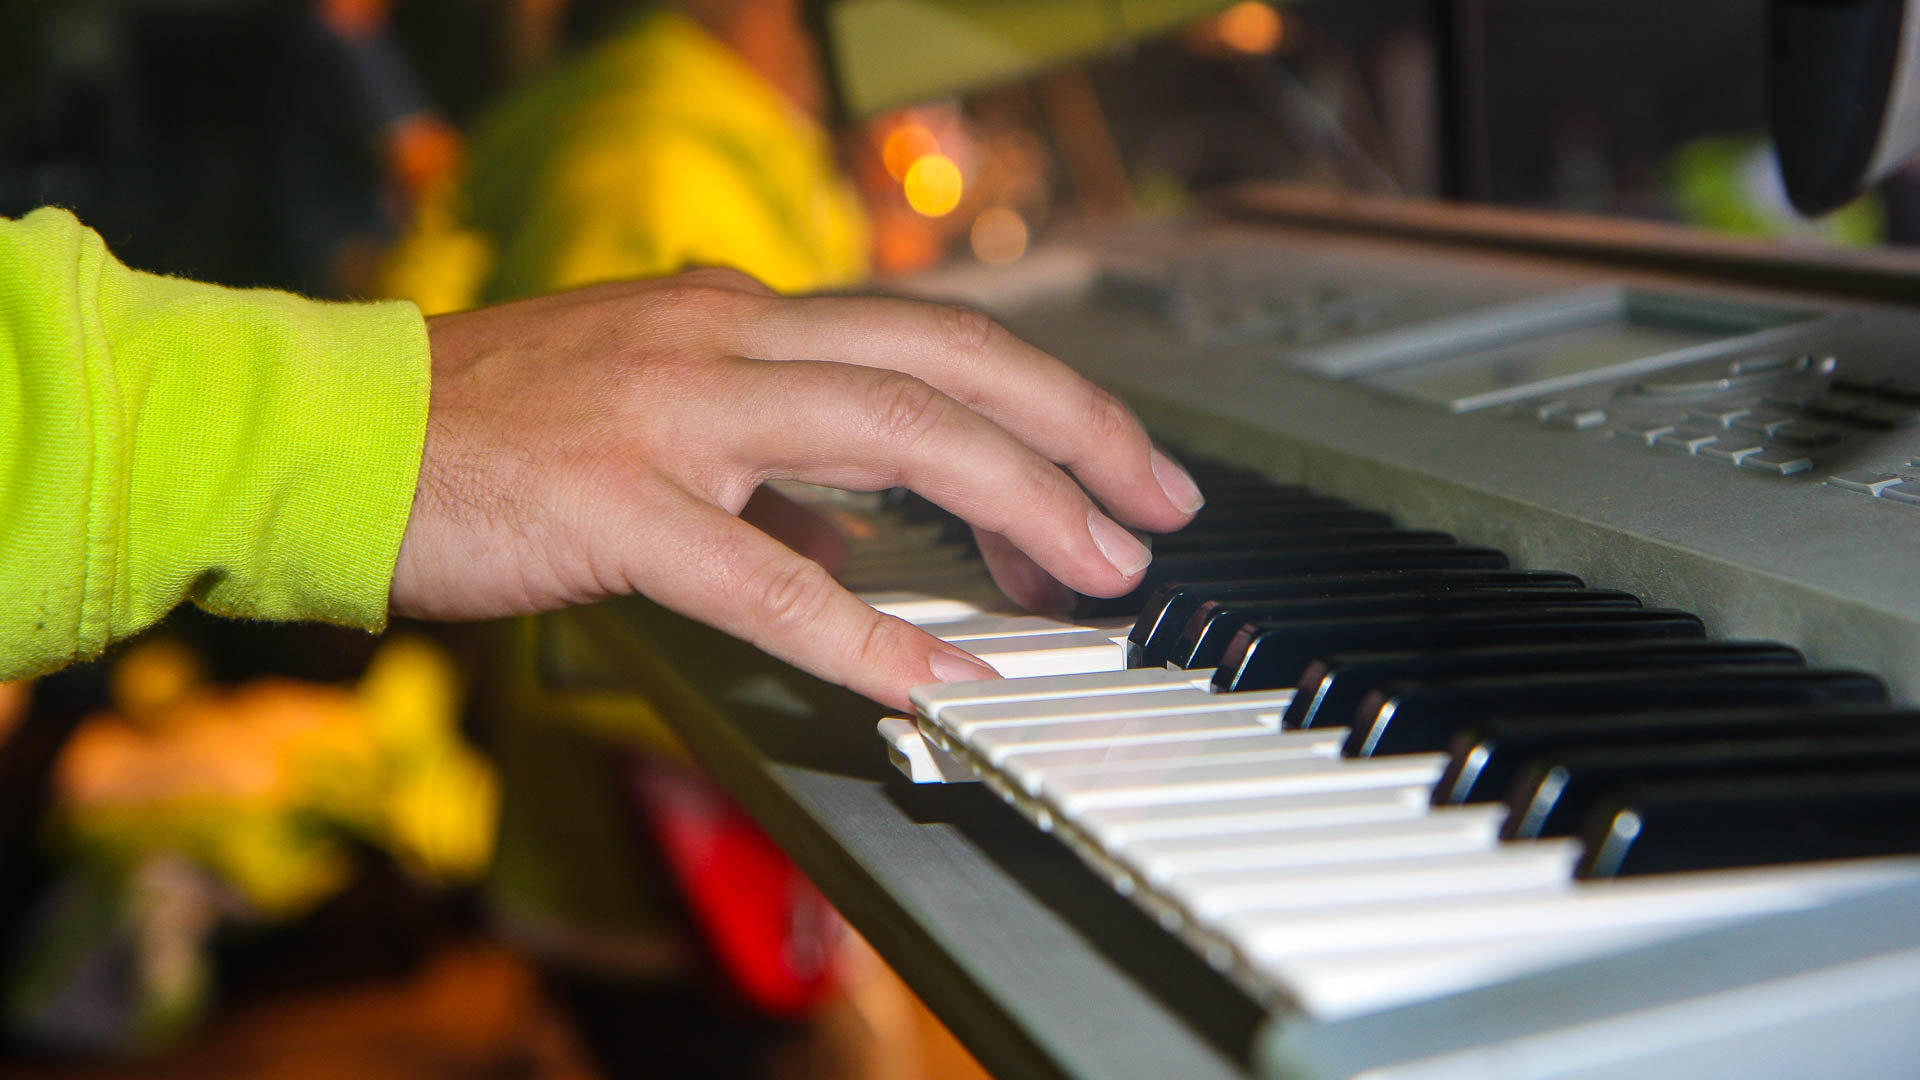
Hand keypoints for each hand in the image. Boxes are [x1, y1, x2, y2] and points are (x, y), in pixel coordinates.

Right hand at [391, 269, 1203, 708]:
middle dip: (1075, 431)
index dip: (1044, 399)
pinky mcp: (614, 503)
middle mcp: (725, 338)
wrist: (340, 432)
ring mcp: (672, 413)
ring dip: (1014, 502)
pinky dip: (866, 627)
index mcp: (740, 315)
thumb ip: (769, 466)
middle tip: (1159, 509)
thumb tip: (863, 540)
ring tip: (1093, 575)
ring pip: (889, 432)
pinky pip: (765, 573)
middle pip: (948, 360)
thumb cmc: (497, 430)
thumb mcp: (658, 413)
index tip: (1118, 467)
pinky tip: (936, 676)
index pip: (932, 338)